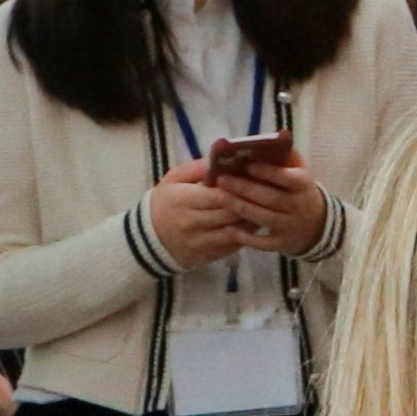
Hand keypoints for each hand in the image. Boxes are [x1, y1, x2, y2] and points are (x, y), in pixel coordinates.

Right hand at [142, 159, 259, 269]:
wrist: (148, 240)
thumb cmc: (165, 203)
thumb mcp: (173, 179)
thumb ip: (196, 168)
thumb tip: (222, 159)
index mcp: (183, 200)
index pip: (220, 194)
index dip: (240, 187)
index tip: (255, 178)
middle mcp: (192, 222)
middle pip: (230, 212)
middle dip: (251, 202)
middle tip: (269, 192)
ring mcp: (200, 242)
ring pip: (236, 230)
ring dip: (253, 219)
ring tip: (265, 207)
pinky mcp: (208, 256)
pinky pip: (234, 245)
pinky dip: (247, 234)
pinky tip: (254, 223)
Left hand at [214, 159, 332, 256]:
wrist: (317, 225)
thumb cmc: (299, 191)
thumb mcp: (299, 172)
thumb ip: (284, 158)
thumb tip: (262, 142)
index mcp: (304, 185)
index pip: (287, 177)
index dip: (267, 171)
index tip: (246, 164)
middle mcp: (299, 206)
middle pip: (269, 197)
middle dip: (244, 188)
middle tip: (222, 180)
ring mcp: (290, 226)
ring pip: (262, 218)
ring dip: (240, 208)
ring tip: (221, 197)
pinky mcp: (282, 243)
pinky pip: (262, 242)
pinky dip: (245, 236)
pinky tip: (229, 228)